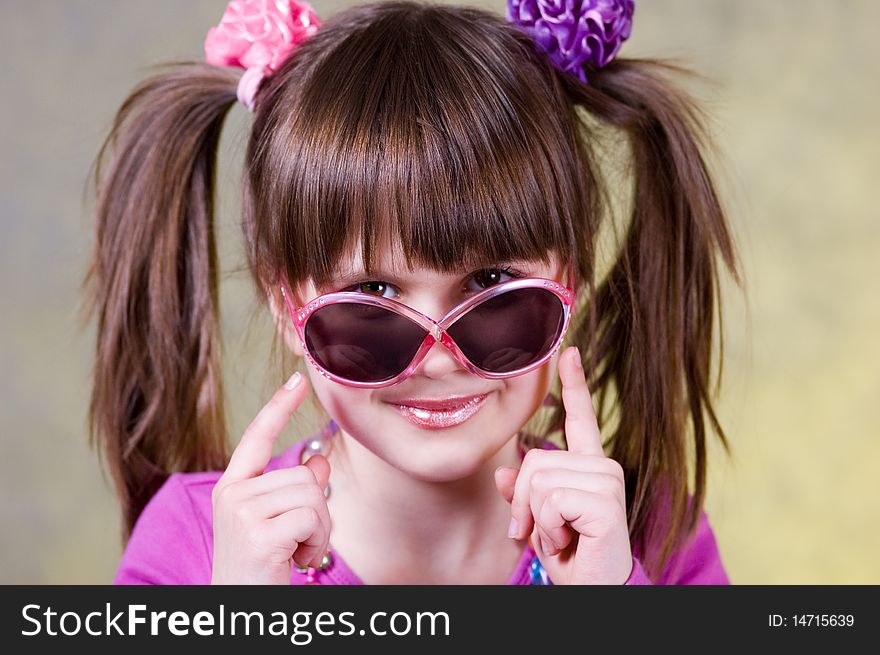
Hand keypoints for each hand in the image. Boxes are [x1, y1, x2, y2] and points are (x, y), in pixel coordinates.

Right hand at [211, 372, 331, 583]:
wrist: (240, 611)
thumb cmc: (260, 571)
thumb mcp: (279, 526)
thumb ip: (296, 493)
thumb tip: (319, 464)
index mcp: (233, 488)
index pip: (257, 438)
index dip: (278, 408)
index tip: (297, 380)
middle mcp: (231, 494)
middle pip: (304, 477)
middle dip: (318, 514)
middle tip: (301, 545)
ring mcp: (241, 512)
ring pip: (312, 496)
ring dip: (319, 532)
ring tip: (297, 555)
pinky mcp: (258, 533)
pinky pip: (312, 519)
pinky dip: (316, 545)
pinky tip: (296, 563)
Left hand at [494, 346, 632, 584]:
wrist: (591, 590)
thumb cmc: (570, 555)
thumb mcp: (537, 521)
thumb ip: (521, 494)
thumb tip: (501, 475)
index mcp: (588, 466)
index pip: (580, 419)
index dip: (574, 385)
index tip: (570, 351)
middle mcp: (602, 467)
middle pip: (534, 460)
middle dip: (524, 502)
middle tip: (543, 531)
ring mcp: (608, 480)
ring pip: (538, 481)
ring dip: (537, 519)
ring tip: (561, 536)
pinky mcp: (606, 500)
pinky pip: (550, 500)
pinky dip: (548, 528)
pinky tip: (571, 539)